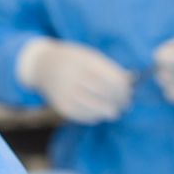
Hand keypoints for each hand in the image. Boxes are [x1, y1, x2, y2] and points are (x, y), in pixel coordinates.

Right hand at [18, 39, 132, 123]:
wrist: (42, 66)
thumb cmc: (73, 60)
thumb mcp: (90, 56)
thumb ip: (109, 68)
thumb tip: (130, 81)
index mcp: (85, 62)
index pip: (114, 80)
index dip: (125, 89)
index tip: (129, 92)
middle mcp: (75, 78)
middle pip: (107, 95)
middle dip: (120, 101)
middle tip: (125, 104)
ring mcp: (67, 94)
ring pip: (97, 109)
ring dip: (109, 111)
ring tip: (113, 110)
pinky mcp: (62, 107)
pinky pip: (85, 117)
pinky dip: (96, 116)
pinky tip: (99, 112)